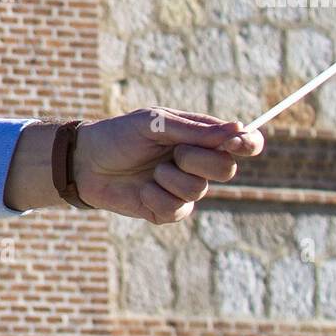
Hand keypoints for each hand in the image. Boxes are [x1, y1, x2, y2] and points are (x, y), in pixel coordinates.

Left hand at [73, 108, 263, 223]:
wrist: (86, 163)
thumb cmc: (121, 135)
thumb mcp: (157, 124)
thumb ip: (196, 130)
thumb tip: (239, 128)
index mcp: (201, 137)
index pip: (242, 142)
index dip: (249, 144)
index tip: (238, 143)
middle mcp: (198, 163)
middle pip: (227, 169)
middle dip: (200, 161)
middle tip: (175, 153)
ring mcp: (184, 188)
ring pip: (199, 190)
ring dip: (171, 179)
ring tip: (151, 171)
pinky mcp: (168, 211)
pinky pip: (177, 210)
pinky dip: (155, 198)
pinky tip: (141, 190)